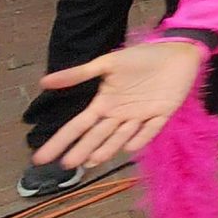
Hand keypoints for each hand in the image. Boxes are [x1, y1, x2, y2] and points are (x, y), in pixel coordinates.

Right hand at [33, 38, 207, 169]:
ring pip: (121, 136)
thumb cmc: (141, 57)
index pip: (79, 126)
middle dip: (81, 150)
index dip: (61, 141)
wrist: (176, 51)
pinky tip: (129, 147)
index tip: (41, 158)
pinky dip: (141, 137)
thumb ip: (78, 74)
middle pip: (97, 136)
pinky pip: (151, 128)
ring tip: (91, 161)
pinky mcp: (163, 113)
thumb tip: (43, 82)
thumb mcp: (107, 63)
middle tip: (67, 165)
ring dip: (107, 148)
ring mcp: (141, 116)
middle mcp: (120, 114)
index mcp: (105, 103)